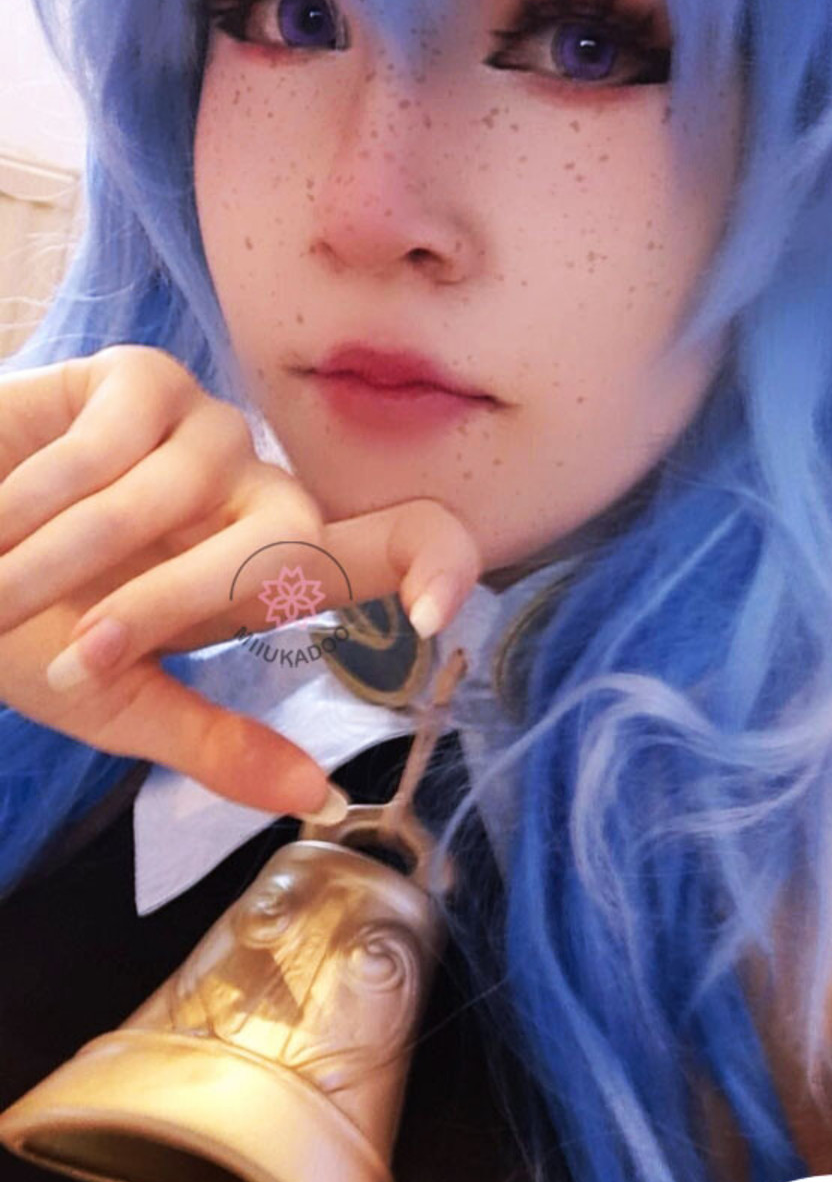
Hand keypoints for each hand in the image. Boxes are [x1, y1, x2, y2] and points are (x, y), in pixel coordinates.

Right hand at [0, 346, 479, 814]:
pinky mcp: (142, 379)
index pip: (396, 544)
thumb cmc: (19, 623)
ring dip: (68, 563)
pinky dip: (40, 500)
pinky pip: (111, 448)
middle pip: (290, 537)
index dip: (438, 564)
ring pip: (178, 499)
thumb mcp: (114, 697)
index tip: (432, 619)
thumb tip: (322, 802)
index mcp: (268, 572)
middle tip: (77, 654)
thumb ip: (217, 746)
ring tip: (4, 587)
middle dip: (167, 604)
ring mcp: (204, 429)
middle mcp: (256, 491)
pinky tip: (1, 513)